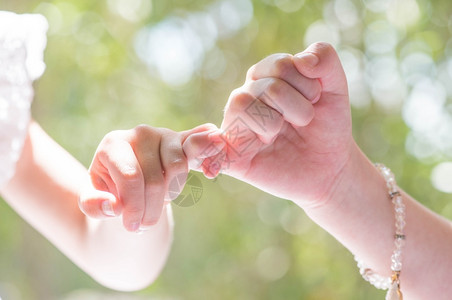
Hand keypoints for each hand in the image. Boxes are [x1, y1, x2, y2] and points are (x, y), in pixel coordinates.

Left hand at [79, 123, 218, 231]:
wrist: (128, 179)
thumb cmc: (110, 190)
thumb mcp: (92, 201)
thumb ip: (93, 206)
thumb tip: (114, 207)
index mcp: (113, 144)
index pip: (131, 178)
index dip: (134, 208)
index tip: (132, 227)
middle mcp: (139, 133)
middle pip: (155, 179)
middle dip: (151, 209)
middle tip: (144, 224)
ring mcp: (164, 134)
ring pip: (177, 168)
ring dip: (171, 194)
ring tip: (158, 202)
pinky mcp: (183, 140)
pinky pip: (199, 144)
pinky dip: (208, 154)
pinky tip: (210, 170)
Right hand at [186, 42, 352, 207]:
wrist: (329, 168)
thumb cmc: (326, 126)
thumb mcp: (336, 89)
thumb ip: (325, 60)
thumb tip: (302, 60)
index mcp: (264, 77)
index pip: (280, 66)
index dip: (307, 84)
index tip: (315, 100)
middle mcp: (244, 97)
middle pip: (267, 87)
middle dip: (297, 106)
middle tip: (303, 122)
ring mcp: (235, 126)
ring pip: (242, 105)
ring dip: (273, 123)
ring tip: (280, 135)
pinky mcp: (231, 157)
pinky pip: (207, 149)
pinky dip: (205, 149)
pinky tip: (211, 164)